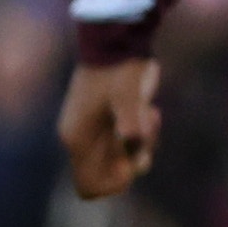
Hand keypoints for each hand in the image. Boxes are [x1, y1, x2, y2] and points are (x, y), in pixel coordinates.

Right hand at [60, 57, 159, 198]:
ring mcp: (93, 129)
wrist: (115, 39)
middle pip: (112, 173)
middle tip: (146, 131)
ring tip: (150, 114)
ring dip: (144, 143)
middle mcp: (80, 139)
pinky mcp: (106, 119)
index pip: (89, 187)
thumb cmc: (120, 70)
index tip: (132, 161)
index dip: (114, 184)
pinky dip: (143, 132)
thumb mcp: (129, 99)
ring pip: (124, 157)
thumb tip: (134, 156)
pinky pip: (128, 140)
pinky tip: (149, 108)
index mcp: (77, 140)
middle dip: (136, 160)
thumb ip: (133, 130)